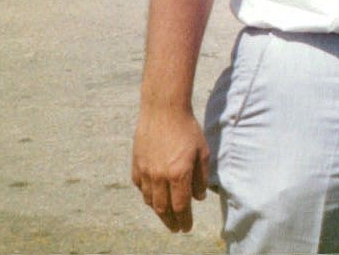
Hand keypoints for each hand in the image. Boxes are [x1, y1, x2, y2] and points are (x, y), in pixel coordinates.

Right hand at [131, 105, 208, 232]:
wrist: (163, 110)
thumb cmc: (187, 129)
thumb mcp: (202, 152)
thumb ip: (201, 177)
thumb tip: (198, 197)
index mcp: (179, 174)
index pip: (181, 206)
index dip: (184, 220)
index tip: (187, 228)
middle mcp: (160, 177)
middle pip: (163, 208)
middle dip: (171, 221)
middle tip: (176, 228)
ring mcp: (146, 171)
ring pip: (150, 200)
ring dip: (159, 211)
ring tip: (166, 216)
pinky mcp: (136, 164)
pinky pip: (141, 187)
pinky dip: (148, 196)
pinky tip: (153, 197)